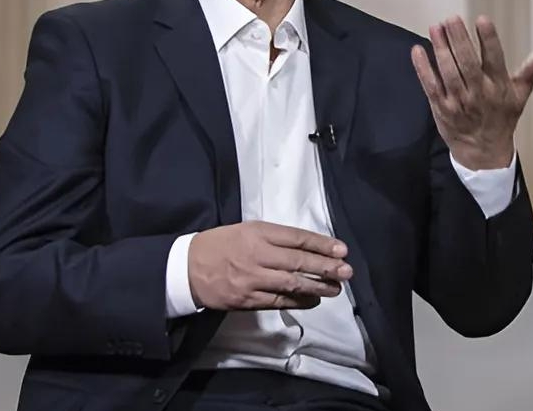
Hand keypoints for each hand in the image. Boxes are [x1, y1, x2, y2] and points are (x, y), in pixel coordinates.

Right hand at [188, 221, 352, 310]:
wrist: (186, 268)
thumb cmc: (220, 245)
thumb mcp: (246, 230)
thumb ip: (275, 237)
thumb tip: (308, 247)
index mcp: (258, 233)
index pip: (297, 238)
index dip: (322, 244)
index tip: (342, 249)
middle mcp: (257, 254)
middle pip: (298, 261)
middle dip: (326, 267)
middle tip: (347, 271)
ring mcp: (252, 279)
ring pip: (292, 284)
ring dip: (317, 286)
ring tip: (337, 288)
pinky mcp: (247, 300)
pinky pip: (278, 302)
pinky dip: (298, 302)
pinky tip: (314, 300)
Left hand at [411, 15, 532, 169]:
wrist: (483, 151)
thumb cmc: (502, 117)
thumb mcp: (521, 94)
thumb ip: (532, 70)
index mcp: (498, 87)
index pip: (494, 59)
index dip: (488, 40)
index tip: (482, 20)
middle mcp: (478, 93)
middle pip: (467, 64)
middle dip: (459, 40)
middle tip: (451, 19)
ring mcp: (458, 101)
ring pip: (448, 73)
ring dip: (441, 49)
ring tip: (435, 28)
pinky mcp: (441, 108)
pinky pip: (430, 86)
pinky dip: (423, 69)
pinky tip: (418, 50)